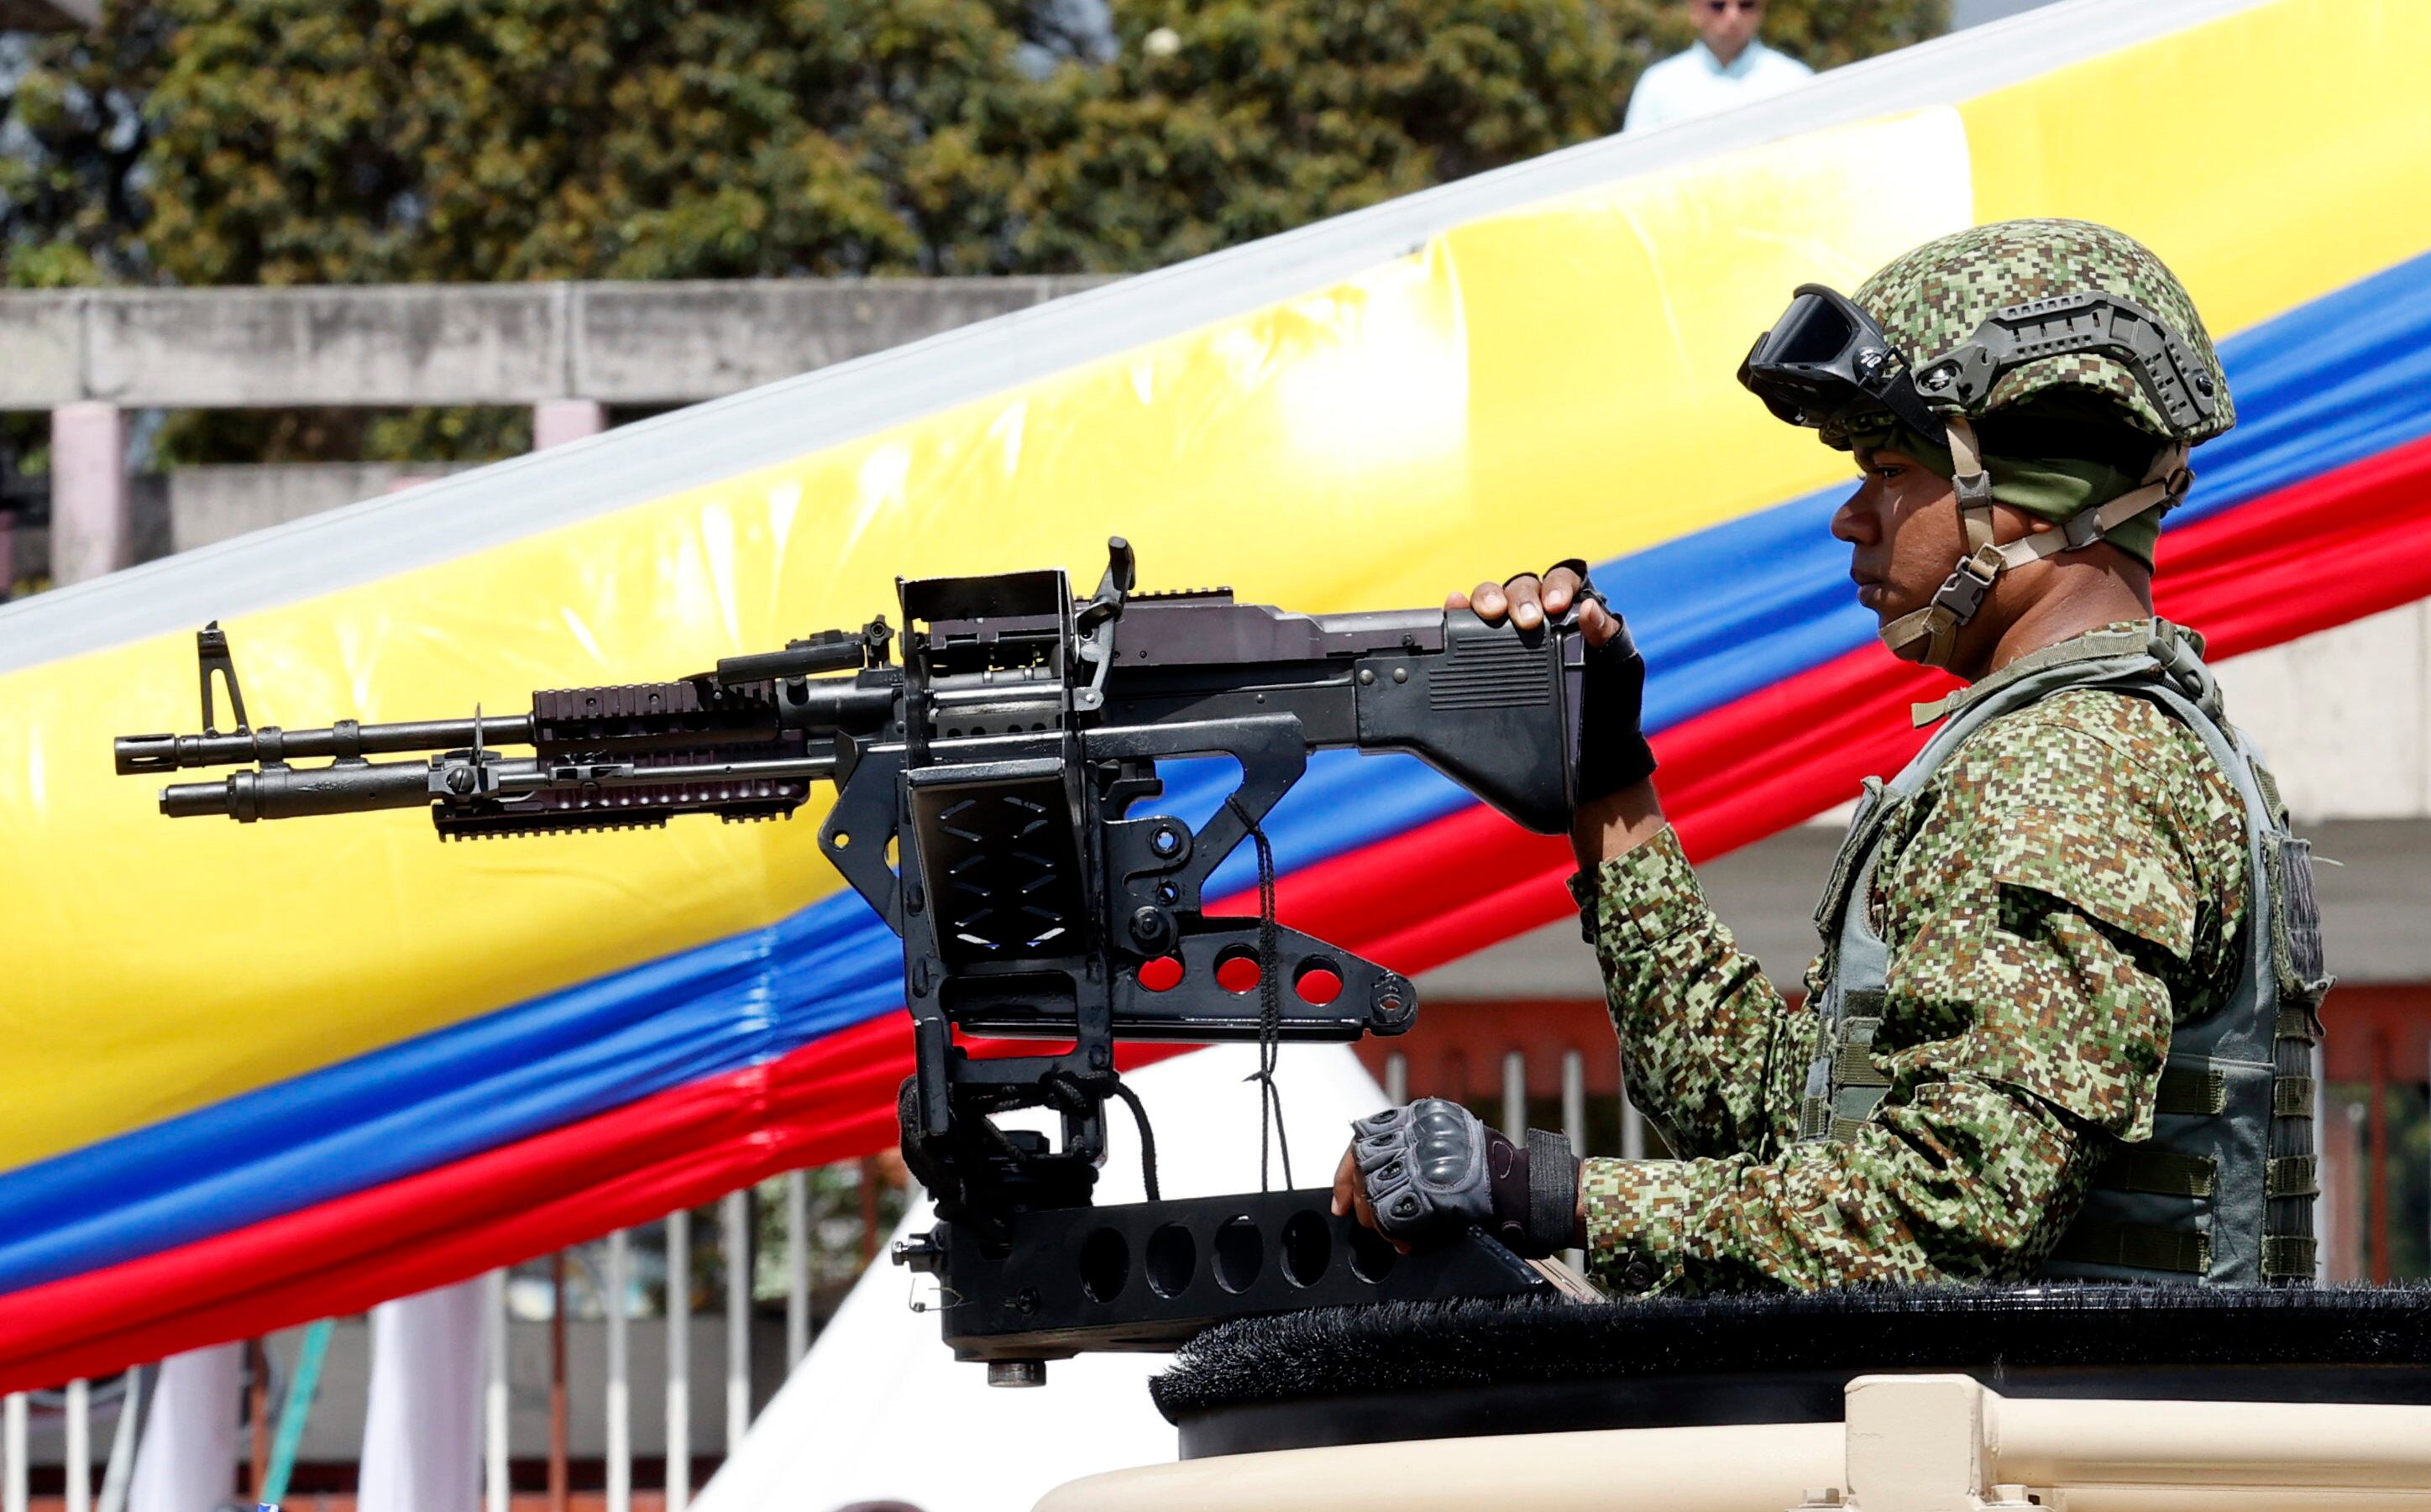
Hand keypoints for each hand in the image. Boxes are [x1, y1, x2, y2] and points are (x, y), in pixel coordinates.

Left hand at [1329, 1098, 1577, 1258]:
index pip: (1362, 1141)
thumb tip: (1375, 1177)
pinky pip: (1392, 1217)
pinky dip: (1394, 1234)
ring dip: (1376, 1220)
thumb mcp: (1444, 1146)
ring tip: (1392, 1234)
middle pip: (1362, 1169)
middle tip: (1365, 1222)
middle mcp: (1413, 1136)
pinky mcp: (1426, 1192)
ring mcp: (1419, 1163)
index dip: (1344, 1175)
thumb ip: (1410, 1154)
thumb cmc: (1491, 1173)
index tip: (1340, 1201)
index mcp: (1416, 1118)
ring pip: (1372, 1194)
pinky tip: (1406, 1242)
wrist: (1524, 1190)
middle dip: (1358, 1201)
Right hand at [1450, 561, 1656, 811]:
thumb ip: (1608, 637)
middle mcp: (1537, 621)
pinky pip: (1463, 631)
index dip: (1556, 585)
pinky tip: (1452, 607)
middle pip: (1520, 589)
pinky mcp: (1482, 661)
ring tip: (1488, 614)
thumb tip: (1589, 607)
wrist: (1590, 760)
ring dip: (1486, 598)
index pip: (1561, 581)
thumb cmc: (1610, 711)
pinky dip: (1455, 614)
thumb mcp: (1619, 671)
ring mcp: (1508, 640)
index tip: (1555, 606)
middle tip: (1524, 621)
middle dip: (1518, 597)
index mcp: (1572, 615)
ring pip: (1490, 602)